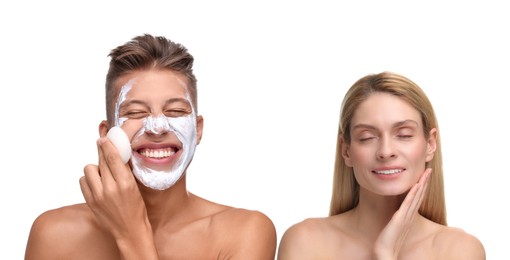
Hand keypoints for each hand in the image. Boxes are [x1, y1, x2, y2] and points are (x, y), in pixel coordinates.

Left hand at [80, 138, 157, 258]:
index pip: (113, 158)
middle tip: (102, 146)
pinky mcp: (90, 201)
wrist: (129, 229)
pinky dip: (89, 179)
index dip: (107, 145)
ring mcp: (98, 195)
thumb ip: (123, 171)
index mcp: (125, 183)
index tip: (104, 138)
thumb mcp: (135, 187)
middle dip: (102, 152)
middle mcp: (110, 188)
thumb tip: (114, 154)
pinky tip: (97, 183)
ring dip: (95, 168)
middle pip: (101, 161)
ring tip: (102, 174)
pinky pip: (83, 181)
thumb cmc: (135, 208)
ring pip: (89, 169)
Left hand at [373, 168, 431, 259]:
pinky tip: (417, 185)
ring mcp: (406, 216)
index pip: (416, 198)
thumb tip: (396, 214)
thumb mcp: (394, 226)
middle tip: (429, 170)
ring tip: (426, 173)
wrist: (385, 251)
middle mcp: (409, 215)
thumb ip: (397, 219)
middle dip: (424, 182)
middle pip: (419, 195)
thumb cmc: (388, 240)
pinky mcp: (400, 218)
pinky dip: (413, 194)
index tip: (424, 176)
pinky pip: (408, 203)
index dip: (421, 187)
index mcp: (408, 216)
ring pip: (416, 197)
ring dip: (421, 184)